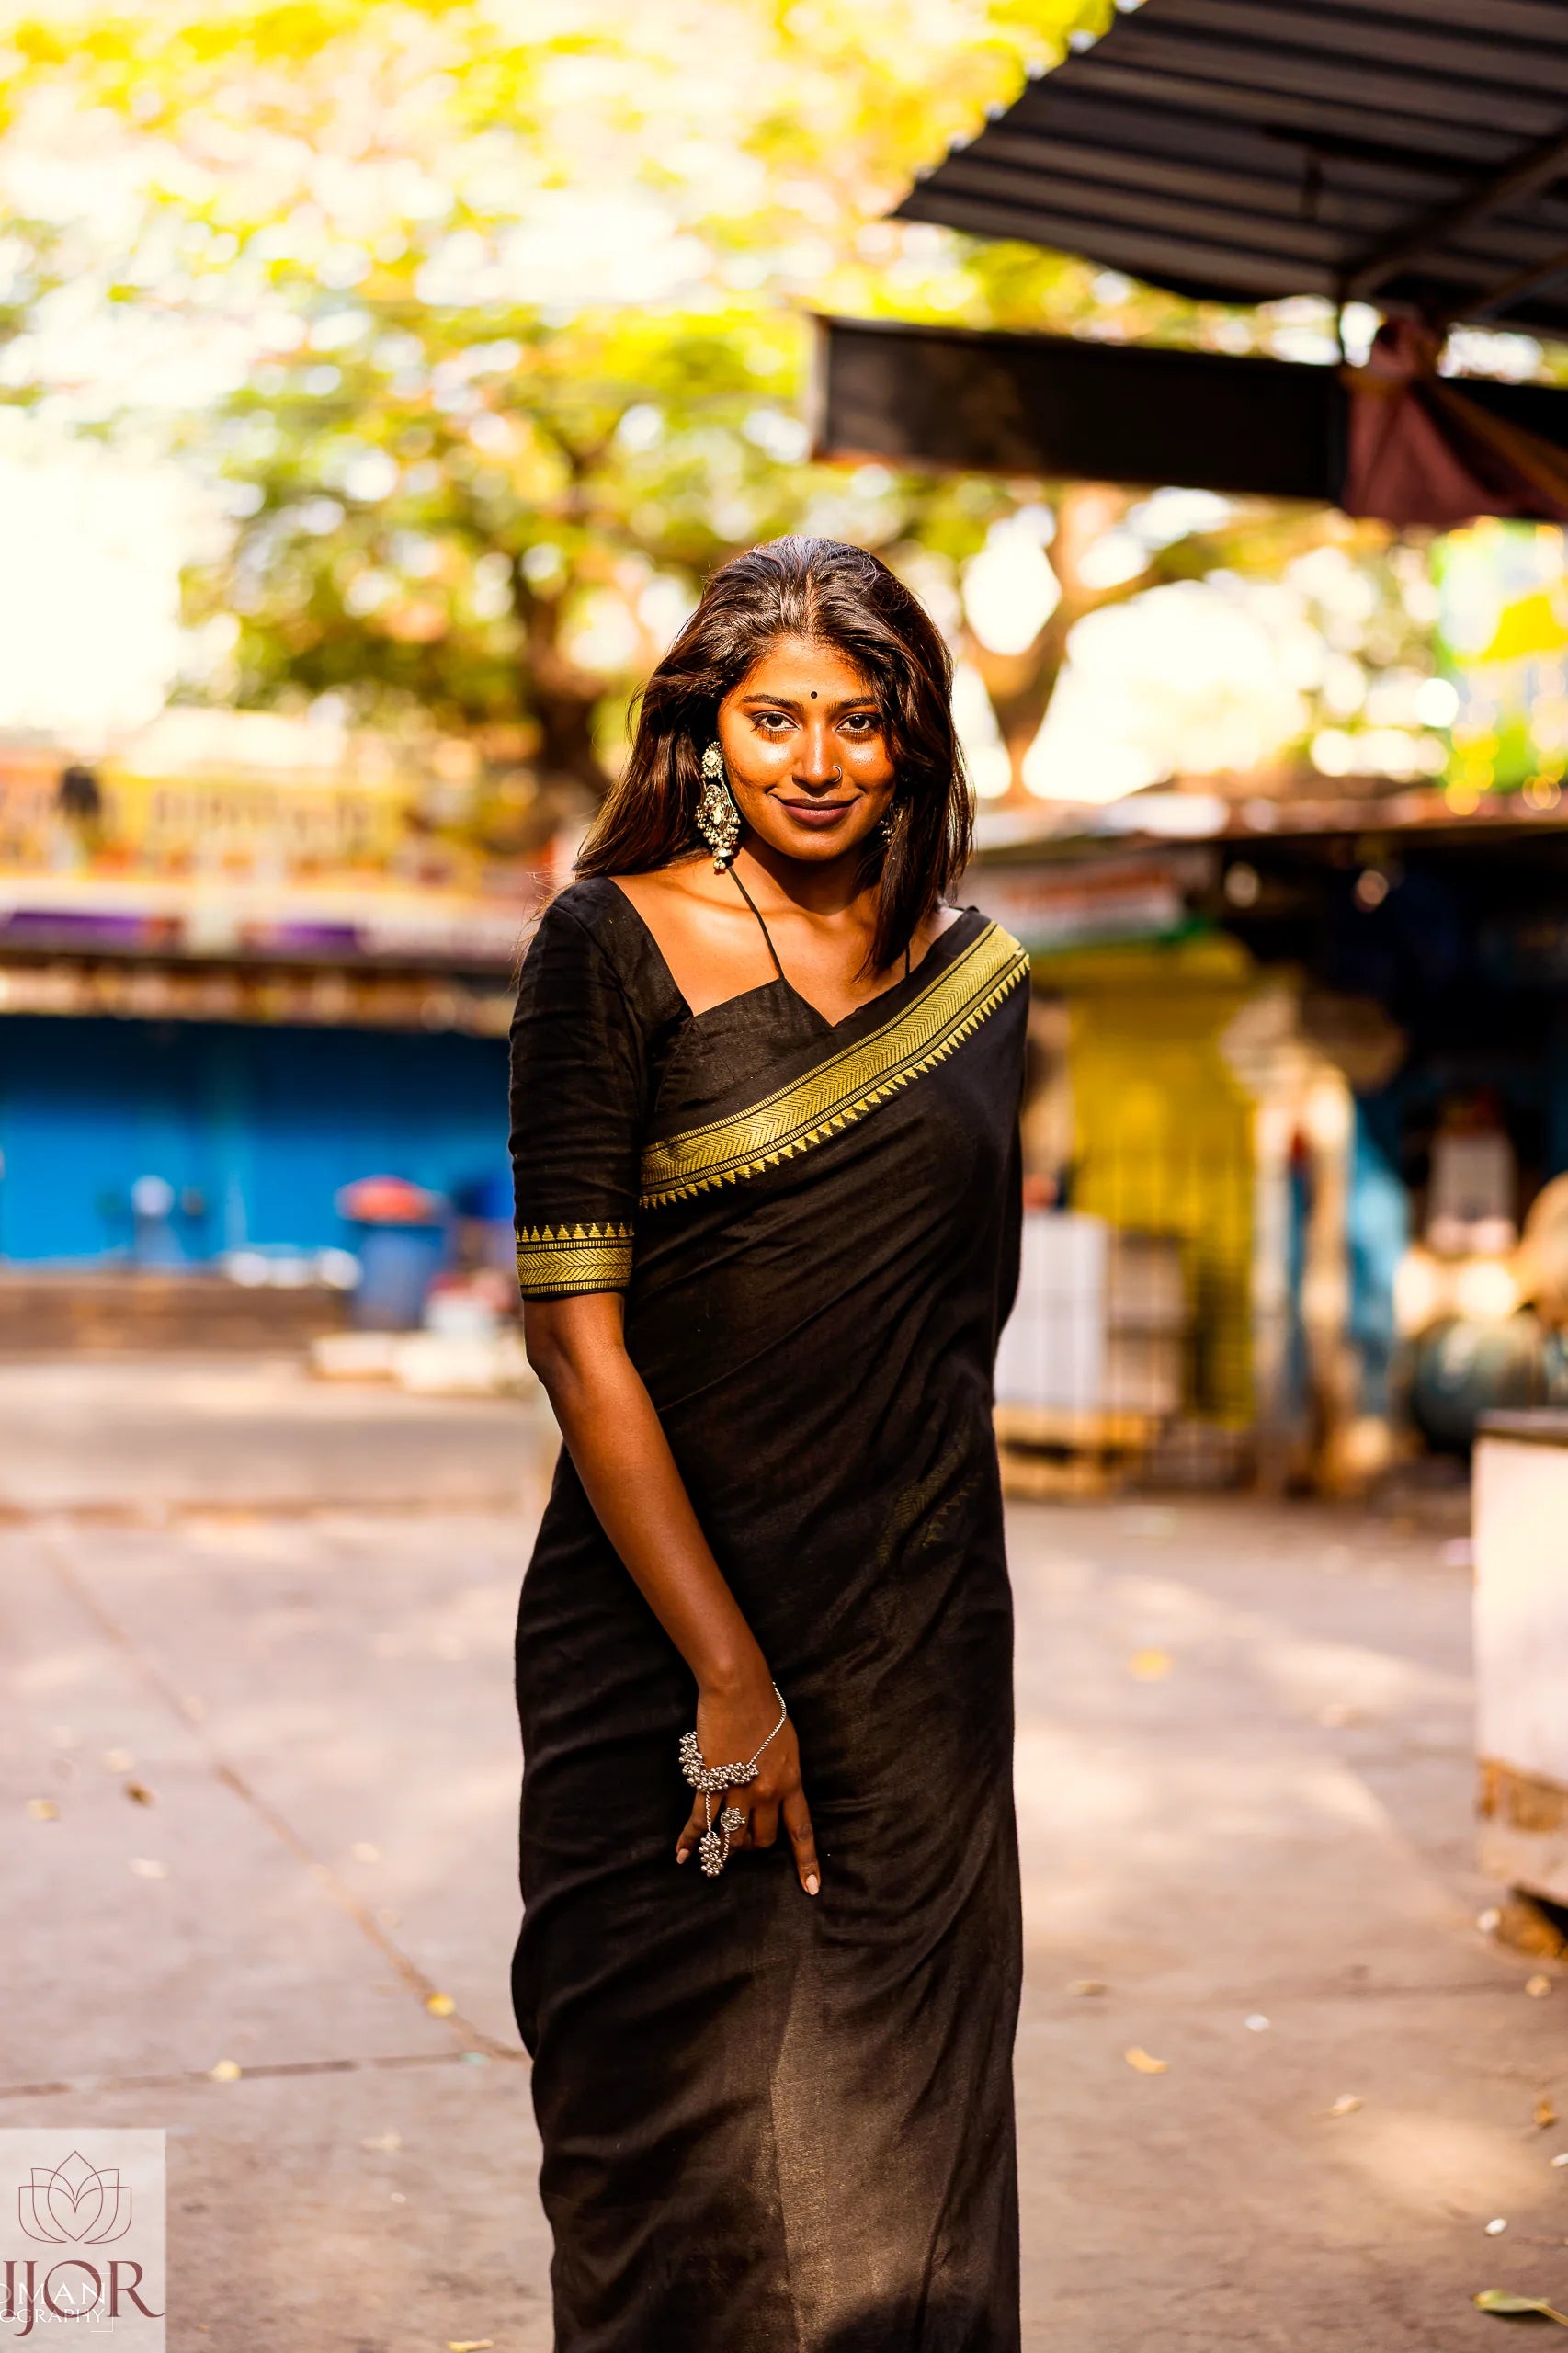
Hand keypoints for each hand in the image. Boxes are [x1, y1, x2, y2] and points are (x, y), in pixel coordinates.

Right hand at [675, 1675, 819, 1894]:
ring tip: (719, 1854)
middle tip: (744, 1842)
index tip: (812, 1889)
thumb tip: (777, 1796)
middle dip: (753, 1846)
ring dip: (725, 1848)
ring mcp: (737, 1790)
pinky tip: (683, 1854)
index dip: (806, 1862)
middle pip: (761, 1838)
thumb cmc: (766, 1709)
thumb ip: (784, 1774)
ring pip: (732, 1835)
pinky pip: (700, 1821)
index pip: (801, 1831)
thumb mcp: (789, 1745)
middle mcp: (767, 1793)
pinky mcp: (710, 1783)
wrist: (738, 1689)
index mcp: (791, 1782)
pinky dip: (690, 1840)